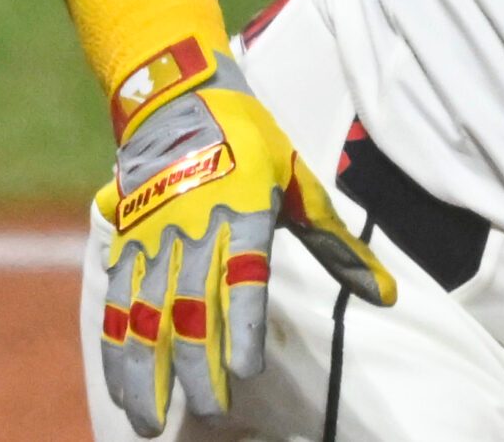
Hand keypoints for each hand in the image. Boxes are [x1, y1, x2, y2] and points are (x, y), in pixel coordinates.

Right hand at [93, 53, 395, 435]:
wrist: (176, 94)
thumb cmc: (251, 141)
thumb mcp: (301, 184)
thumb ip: (337, 247)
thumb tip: (385, 295)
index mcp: (244, 213)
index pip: (241, 279)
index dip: (238, 328)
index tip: (244, 374)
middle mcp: (194, 228)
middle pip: (189, 308)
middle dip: (196, 368)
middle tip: (209, 411)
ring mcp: (153, 236)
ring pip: (145, 315)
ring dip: (148, 372)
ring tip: (154, 422)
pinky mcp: (125, 240)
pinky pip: (117, 301)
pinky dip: (117, 348)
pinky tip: (123, 389)